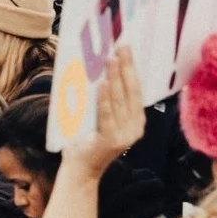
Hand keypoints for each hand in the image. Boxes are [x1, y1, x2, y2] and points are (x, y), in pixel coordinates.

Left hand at [63, 46, 144, 176]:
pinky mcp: (109, 140)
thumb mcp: (101, 118)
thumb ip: (106, 101)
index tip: (126, 49)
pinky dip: (104, 99)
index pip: (136, 90)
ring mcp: (124, 135)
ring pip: (119, 100)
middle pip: (131, 91)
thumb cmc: (87, 140)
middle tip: (121, 47)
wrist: (80, 170)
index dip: (132, 69)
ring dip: (115, 78)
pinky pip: (106, 115)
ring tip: (111, 59)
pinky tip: (102, 84)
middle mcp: (134, 127)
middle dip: (126, 67)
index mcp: (136, 121)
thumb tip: (100, 72)